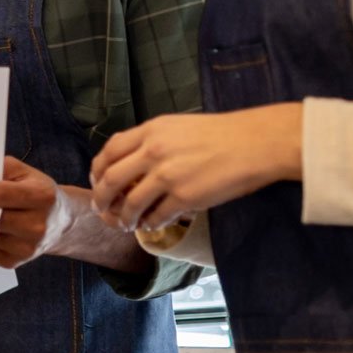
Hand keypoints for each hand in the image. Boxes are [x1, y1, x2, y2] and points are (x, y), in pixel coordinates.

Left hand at [89, 104, 303, 231]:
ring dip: (124, 218)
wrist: (255, 143)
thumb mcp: (178, 126)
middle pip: (111, 180)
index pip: (109, 151)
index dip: (98, 171)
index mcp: (151, 130)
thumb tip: (130, 163)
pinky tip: (152, 225)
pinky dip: (150, 224)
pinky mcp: (185, 197)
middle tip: (103, 210)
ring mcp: (168, 175)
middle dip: (102, 199)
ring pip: (131, 203)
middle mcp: (153, 151)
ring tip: (126, 224)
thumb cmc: (221, 134)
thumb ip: (152, 140)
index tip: (98, 183)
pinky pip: (156, 217)